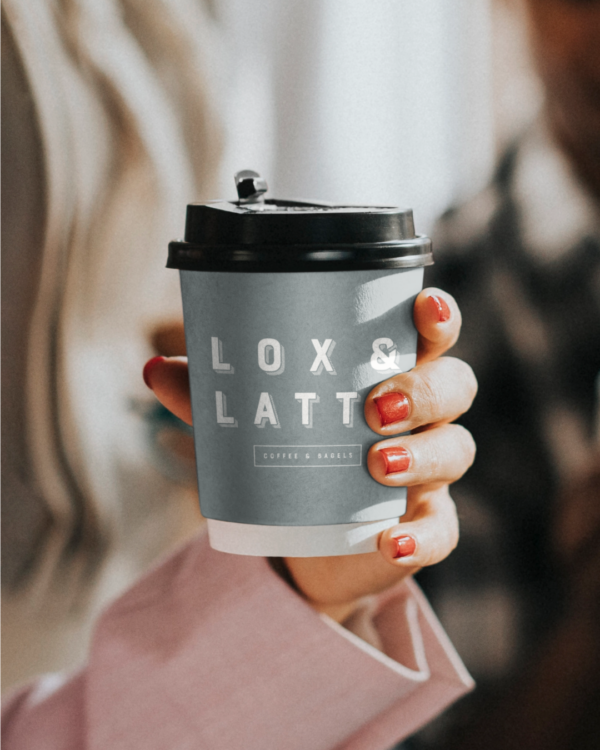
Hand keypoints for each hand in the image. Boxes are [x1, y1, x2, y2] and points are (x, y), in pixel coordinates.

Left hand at [144, 288, 476, 620]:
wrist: (297, 544)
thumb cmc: (285, 463)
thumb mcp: (251, 427)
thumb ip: (210, 399)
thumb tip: (154, 368)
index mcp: (386, 376)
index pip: (427, 336)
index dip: (436, 316)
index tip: (422, 304)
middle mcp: (420, 419)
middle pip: (455, 386)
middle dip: (424, 390)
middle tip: (374, 407)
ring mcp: (428, 474)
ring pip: (456, 450)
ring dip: (423, 454)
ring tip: (376, 464)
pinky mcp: (424, 527)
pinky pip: (441, 531)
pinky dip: (421, 537)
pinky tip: (390, 541)